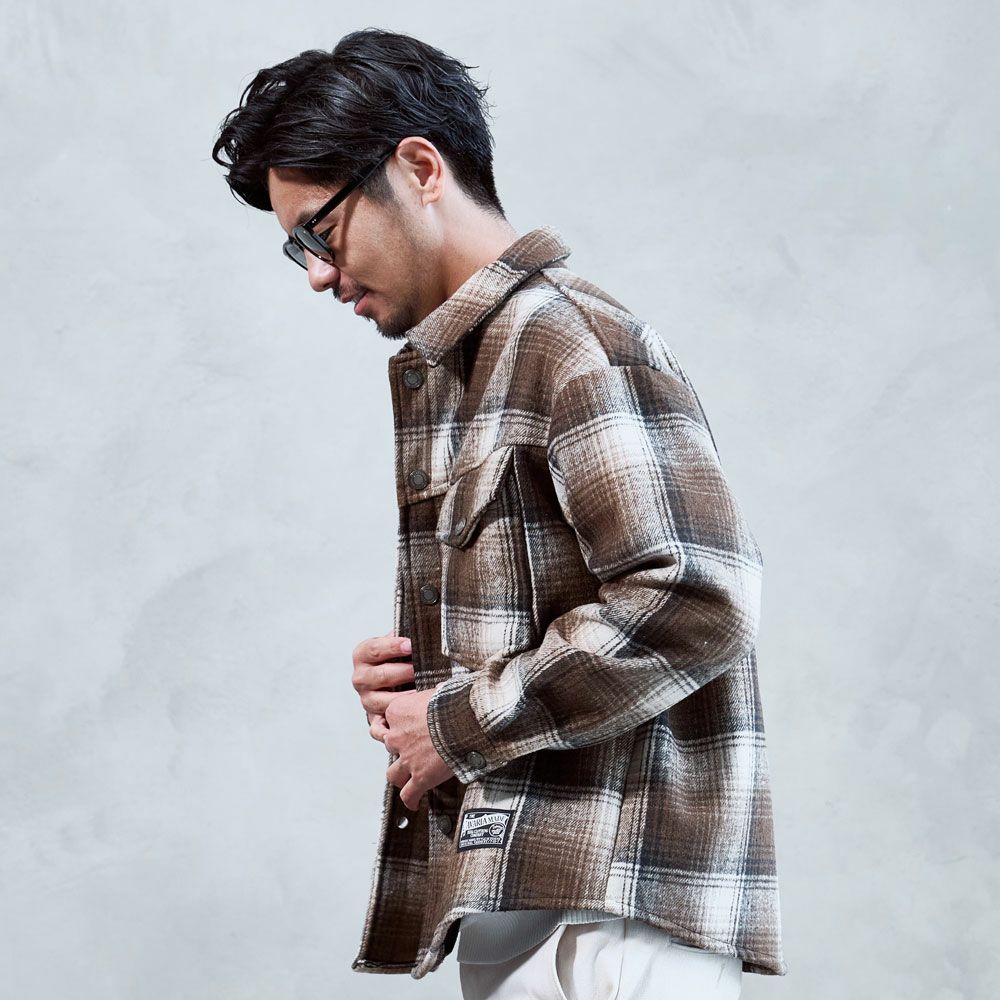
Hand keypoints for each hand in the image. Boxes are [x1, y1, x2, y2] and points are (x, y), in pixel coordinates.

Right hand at [351, 630, 414, 741]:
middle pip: (381, 676)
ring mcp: (366, 699)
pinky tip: (409, 716)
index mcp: (362, 654)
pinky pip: (381, 725)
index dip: (392, 647)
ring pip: (384, 701)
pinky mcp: (374, 718)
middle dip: (403, 672)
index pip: (374, 649)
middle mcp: (360, 677)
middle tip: (420, 670)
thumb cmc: (399, 657)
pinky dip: (395, 722)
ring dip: (405, 698)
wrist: (393, 681)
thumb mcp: (398, 643)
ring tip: (423, 692)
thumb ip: (404, 637)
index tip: (411, 645)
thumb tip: (421, 630)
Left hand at [378, 685, 454, 810]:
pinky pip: (408, 794)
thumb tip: (441, 691)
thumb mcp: (440, 690)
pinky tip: (413, 803)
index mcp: (398, 711)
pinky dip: (410, 800)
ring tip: (408, 777)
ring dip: (400, 775)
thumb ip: (432, 695)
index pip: (388, 718)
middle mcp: (397, 735)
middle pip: (389, 745)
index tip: (407, 725)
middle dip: (400, 748)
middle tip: (413, 748)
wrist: (468, 719)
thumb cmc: (457, 702)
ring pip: (393, 773)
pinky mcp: (420, 778)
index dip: (398, 723)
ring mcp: (407, 759)